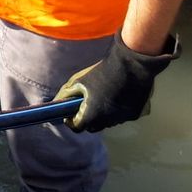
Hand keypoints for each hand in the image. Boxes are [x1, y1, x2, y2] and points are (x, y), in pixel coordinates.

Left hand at [54, 32, 179, 132]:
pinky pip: (121, 116)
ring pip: (108, 122)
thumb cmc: (103, 71)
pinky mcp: (134, 115)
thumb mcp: (79, 81)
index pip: (77, 127)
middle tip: (85, 105)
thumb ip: (66, 94)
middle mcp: (108, 121)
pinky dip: (117, 110)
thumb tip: (56, 102)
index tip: (70, 114)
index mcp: (92, 115)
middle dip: (87, 119)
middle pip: (93, 127)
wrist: (132, 64)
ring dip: (103, 115)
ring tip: (102, 97)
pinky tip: (117, 95)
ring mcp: (123, 119)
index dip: (72, 121)